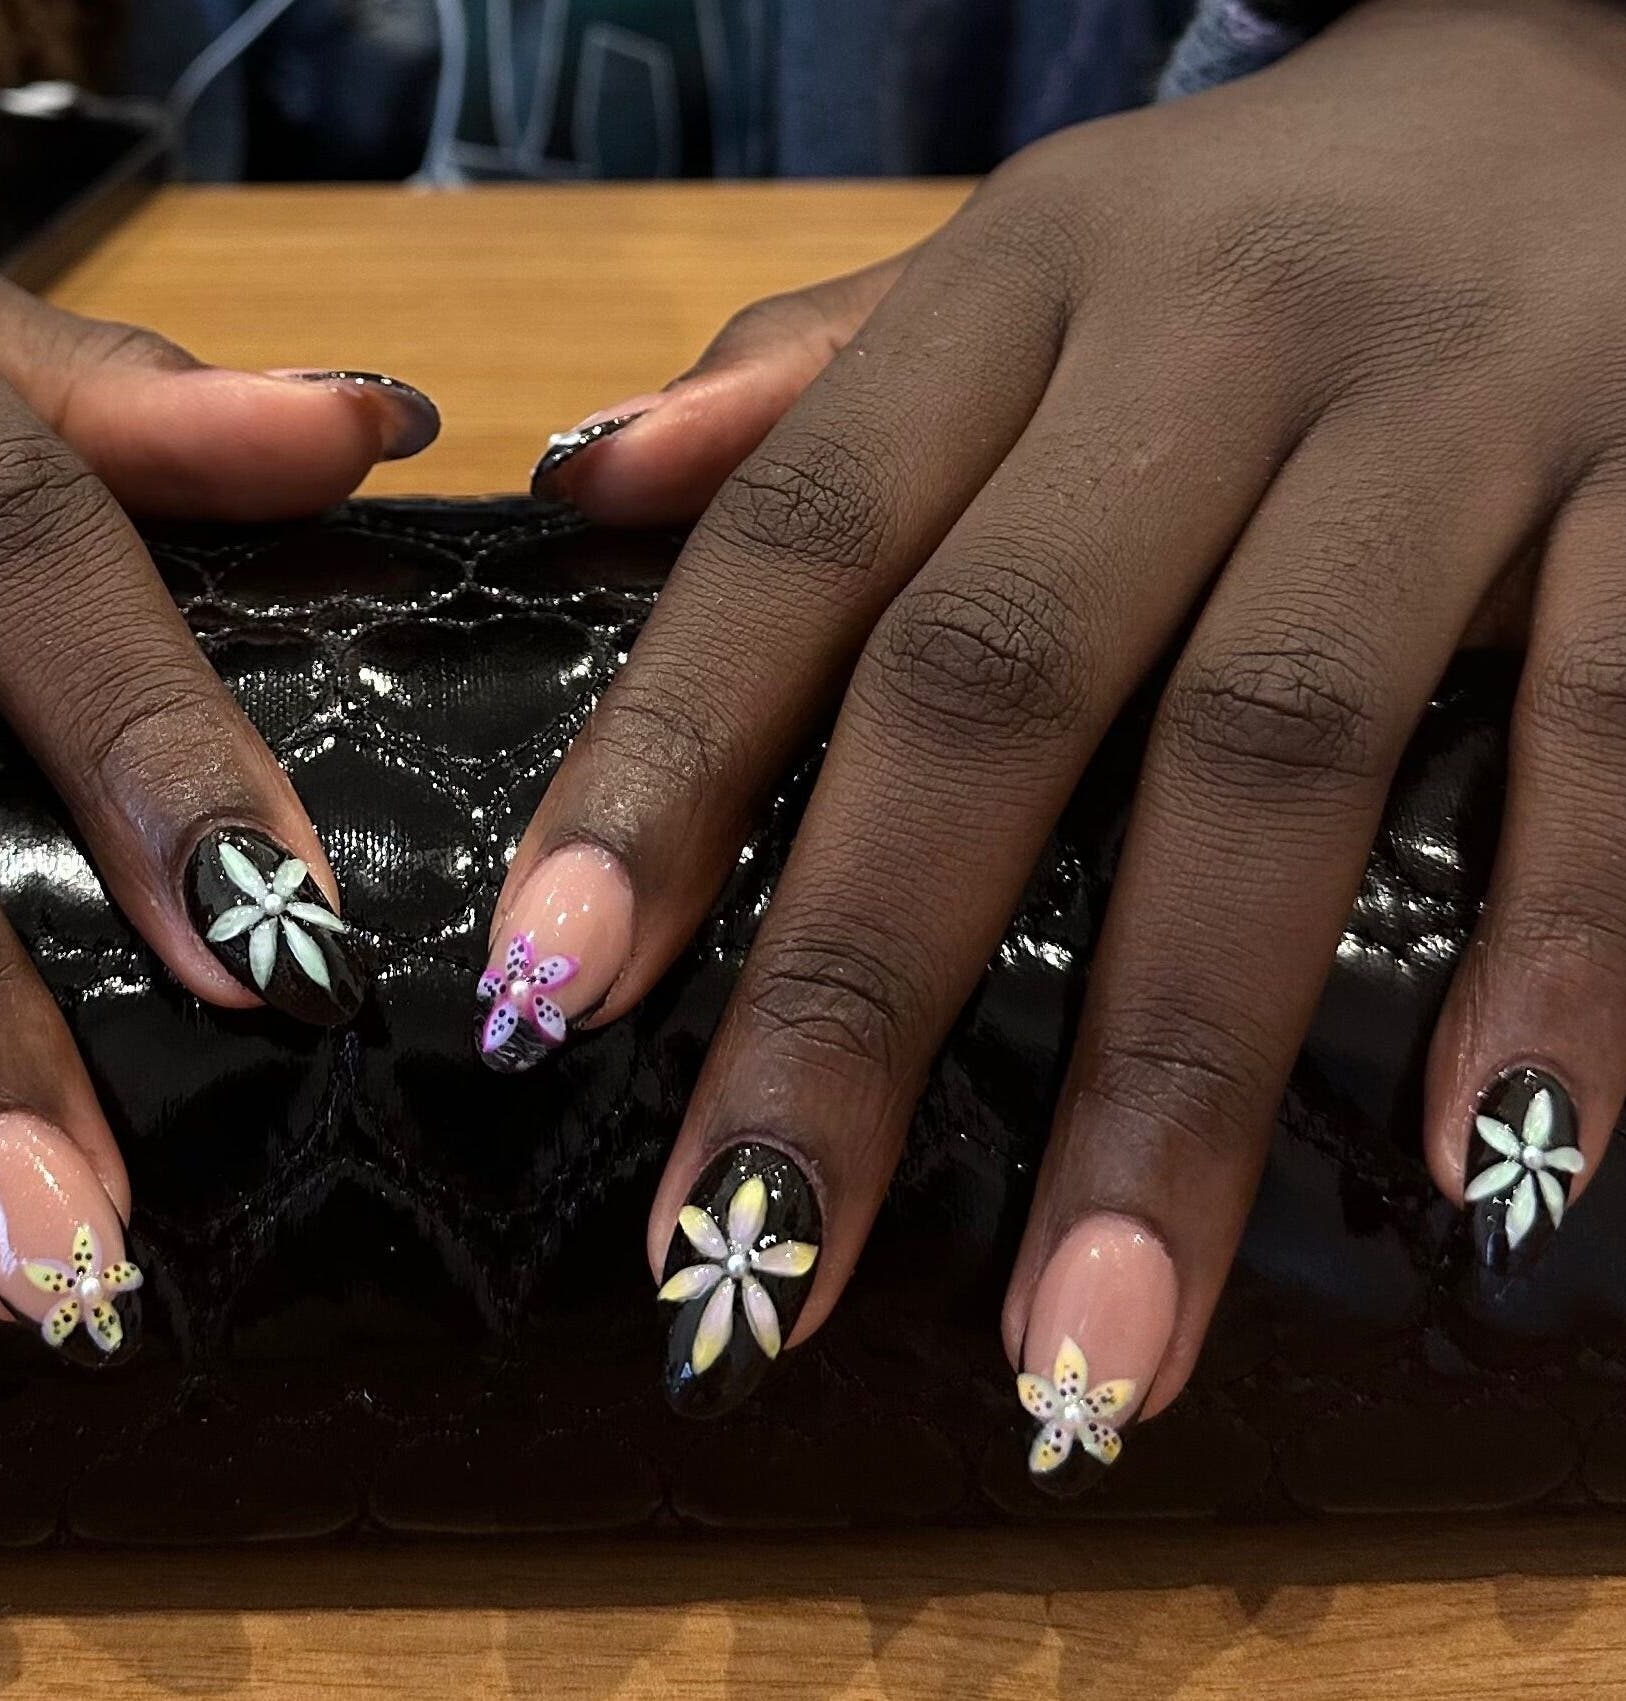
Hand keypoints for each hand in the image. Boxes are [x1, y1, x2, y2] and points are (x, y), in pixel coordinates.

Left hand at [499, 0, 1625, 1480]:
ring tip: (1089, 1350)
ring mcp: (1455, 412)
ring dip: (1175, 1071)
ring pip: (1276, 752)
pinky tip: (1482, 1169)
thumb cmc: (1254, 230)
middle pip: (994, 684)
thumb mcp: (1020, 261)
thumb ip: (814, 384)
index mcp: (1016, 292)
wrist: (1605, 72)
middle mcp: (1208, 342)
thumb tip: (587, 484)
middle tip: (755, 1269)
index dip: (663, 765)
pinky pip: (1615, 730)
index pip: (798, 542)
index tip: (548, 997)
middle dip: (859, 997)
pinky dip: (1558, 950)